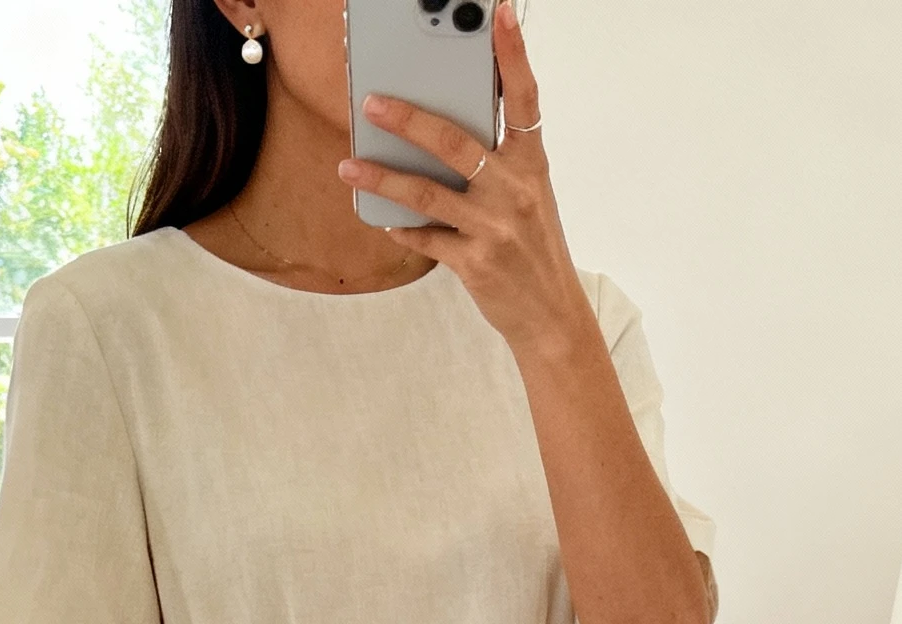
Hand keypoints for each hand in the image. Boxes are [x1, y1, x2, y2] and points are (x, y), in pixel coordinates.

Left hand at [338, 1, 588, 360]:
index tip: (498, 15)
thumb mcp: (528, 196)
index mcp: (531, 164)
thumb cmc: (533, 249)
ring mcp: (495, 228)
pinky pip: (428, 238)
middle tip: (371, 102)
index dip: (512, 55)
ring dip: (383, 178)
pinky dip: (403, 228)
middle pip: (456, 142)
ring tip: (350, 167)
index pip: (523, 98)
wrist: (551, 315)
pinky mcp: (475, 263)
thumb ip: (495, 161)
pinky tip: (383, 219)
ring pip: (428, 193)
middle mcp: (515, 191)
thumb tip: (440, 131)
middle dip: (409, 120)